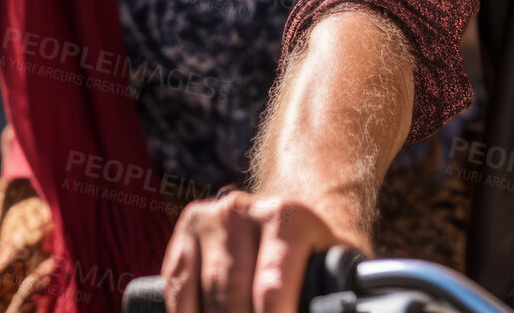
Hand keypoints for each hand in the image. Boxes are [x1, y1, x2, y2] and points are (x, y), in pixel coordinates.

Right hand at [160, 191, 354, 312]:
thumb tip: (335, 311)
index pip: (271, 292)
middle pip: (233, 298)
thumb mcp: (332, 270)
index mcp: (288, 217)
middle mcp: (243, 210)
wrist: (286, 218)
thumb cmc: (312, 256)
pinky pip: (178, 289)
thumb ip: (333, 297)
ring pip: (206, 297)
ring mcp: (210, 220)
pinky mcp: (184, 233)